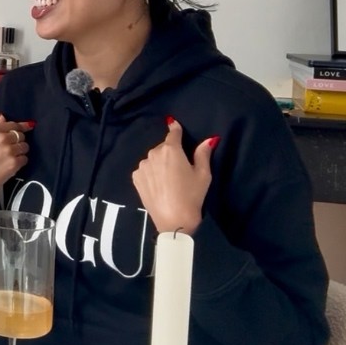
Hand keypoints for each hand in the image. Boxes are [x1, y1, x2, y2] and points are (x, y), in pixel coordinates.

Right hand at [0, 115, 33, 210]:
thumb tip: (4, 117)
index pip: (14, 125)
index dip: (22, 126)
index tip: (29, 126)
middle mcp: (2, 138)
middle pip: (21, 135)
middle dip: (18, 141)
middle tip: (11, 149)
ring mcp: (9, 150)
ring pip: (25, 147)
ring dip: (20, 152)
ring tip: (11, 158)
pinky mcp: (14, 163)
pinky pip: (25, 159)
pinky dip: (20, 162)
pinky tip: (11, 166)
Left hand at [132, 117, 216, 234]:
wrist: (173, 220)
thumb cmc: (192, 196)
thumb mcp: (203, 174)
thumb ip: (203, 154)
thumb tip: (209, 139)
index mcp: (171, 150)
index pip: (173, 134)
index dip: (175, 129)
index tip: (174, 124)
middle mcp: (153, 154)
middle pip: (163, 148)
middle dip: (171, 153)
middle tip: (180, 168)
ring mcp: (142, 166)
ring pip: (153, 159)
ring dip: (160, 163)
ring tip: (169, 179)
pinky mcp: (136, 178)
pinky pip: (145, 170)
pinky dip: (151, 173)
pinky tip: (159, 185)